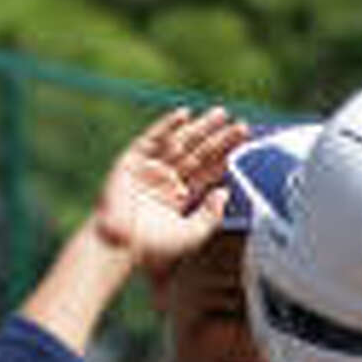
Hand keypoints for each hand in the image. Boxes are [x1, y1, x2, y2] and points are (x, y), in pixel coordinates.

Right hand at [91, 106, 248, 269]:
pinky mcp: (132, 161)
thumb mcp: (191, 234)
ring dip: (200, 128)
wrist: (118, 246)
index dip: (224, 155)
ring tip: (221, 114)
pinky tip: (185, 115)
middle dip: (219, 139)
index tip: (242, 141)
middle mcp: (167, 179)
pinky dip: (167, 126)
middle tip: (242, 126)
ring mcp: (150, 168)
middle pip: (198, 153)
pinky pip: (152, 139)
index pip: (207, 170)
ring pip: (180, 142)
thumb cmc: (153, 247)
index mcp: (180, 195)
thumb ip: (211, 216)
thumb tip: (225, 192)